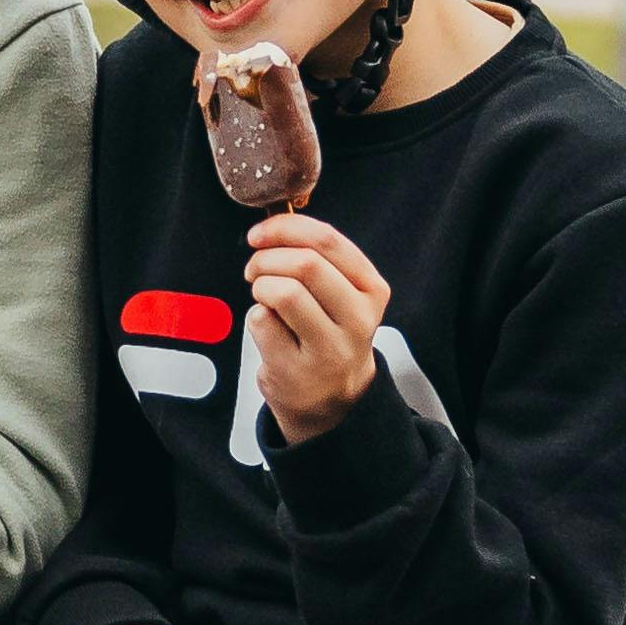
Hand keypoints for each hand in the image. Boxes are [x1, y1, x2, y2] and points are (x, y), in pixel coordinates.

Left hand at [243, 211, 391, 443]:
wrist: (333, 400)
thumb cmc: (329, 332)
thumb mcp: (341, 293)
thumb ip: (317, 258)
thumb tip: (273, 223)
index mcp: (371, 289)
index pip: (327, 240)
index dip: (285, 228)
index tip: (260, 234)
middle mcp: (358, 319)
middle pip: (304, 264)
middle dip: (266, 258)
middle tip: (254, 268)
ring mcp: (329, 349)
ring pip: (283, 293)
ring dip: (260, 285)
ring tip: (260, 294)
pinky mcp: (297, 371)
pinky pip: (261, 323)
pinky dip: (254, 316)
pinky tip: (266, 327)